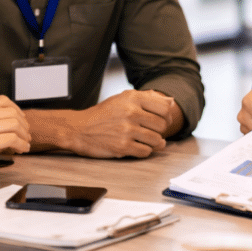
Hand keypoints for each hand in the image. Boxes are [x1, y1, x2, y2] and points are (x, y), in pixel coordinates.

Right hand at [0, 96, 30, 194]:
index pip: (1, 101)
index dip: (15, 109)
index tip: (20, 119)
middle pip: (11, 112)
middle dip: (23, 123)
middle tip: (26, 132)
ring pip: (13, 124)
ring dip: (24, 134)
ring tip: (25, 142)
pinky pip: (11, 139)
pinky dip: (21, 144)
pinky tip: (21, 150)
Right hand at [48, 89, 179, 158]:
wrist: (79, 129)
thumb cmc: (103, 114)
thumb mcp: (122, 99)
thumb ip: (147, 98)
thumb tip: (172, 101)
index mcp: (132, 98)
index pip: (164, 107)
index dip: (167, 116)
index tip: (163, 120)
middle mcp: (131, 112)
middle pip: (162, 125)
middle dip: (160, 131)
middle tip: (153, 132)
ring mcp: (127, 130)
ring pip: (157, 140)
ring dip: (155, 143)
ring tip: (148, 141)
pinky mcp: (123, 147)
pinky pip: (146, 152)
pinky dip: (145, 151)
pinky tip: (138, 147)